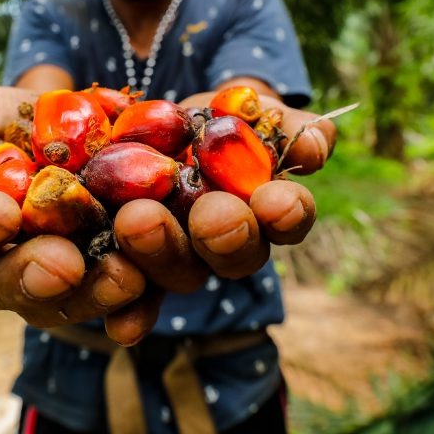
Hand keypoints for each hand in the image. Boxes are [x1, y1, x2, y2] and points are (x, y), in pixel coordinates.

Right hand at [0, 86, 335, 344]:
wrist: (112, 108)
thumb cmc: (29, 123)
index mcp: (25, 252)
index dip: (1, 253)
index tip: (5, 225)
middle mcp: (97, 263)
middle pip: (97, 284)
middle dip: (108, 265)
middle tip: (117, 239)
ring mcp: (173, 245)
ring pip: (191, 264)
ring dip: (210, 242)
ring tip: (224, 212)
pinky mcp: (237, 212)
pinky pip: (270, 217)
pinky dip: (293, 185)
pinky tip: (311, 150)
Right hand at [0, 86, 154, 344]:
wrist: (113, 126)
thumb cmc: (29, 120)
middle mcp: (8, 258)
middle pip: (4, 284)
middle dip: (29, 277)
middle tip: (60, 266)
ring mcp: (65, 276)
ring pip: (66, 303)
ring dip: (92, 294)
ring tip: (123, 273)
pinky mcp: (121, 281)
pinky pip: (126, 309)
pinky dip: (136, 312)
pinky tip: (146, 308)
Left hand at [114, 92, 333, 295]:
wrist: (150, 123)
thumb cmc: (214, 118)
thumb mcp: (247, 107)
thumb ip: (283, 124)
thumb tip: (313, 147)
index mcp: (265, 208)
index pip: (288, 217)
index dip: (287, 213)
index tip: (277, 201)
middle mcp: (226, 245)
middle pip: (235, 256)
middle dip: (226, 236)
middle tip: (212, 216)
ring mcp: (179, 261)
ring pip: (182, 273)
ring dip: (162, 253)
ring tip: (138, 221)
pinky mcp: (131, 267)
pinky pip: (131, 299)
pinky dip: (127, 311)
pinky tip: (120, 325)